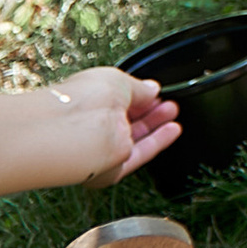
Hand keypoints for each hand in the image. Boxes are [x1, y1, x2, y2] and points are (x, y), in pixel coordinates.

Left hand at [40, 68, 180, 182]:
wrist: (74, 131)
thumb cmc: (81, 101)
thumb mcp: (116, 80)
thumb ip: (139, 87)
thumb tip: (152, 88)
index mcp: (85, 102)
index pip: (113, 99)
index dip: (135, 94)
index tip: (152, 91)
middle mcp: (91, 126)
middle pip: (124, 119)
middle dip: (147, 109)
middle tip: (166, 102)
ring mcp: (101, 148)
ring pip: (133, 138)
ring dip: (155, 125)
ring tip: (172, 112)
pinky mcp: (112, 167)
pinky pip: (139, 155)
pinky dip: (157, 142)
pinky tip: (171, 130)